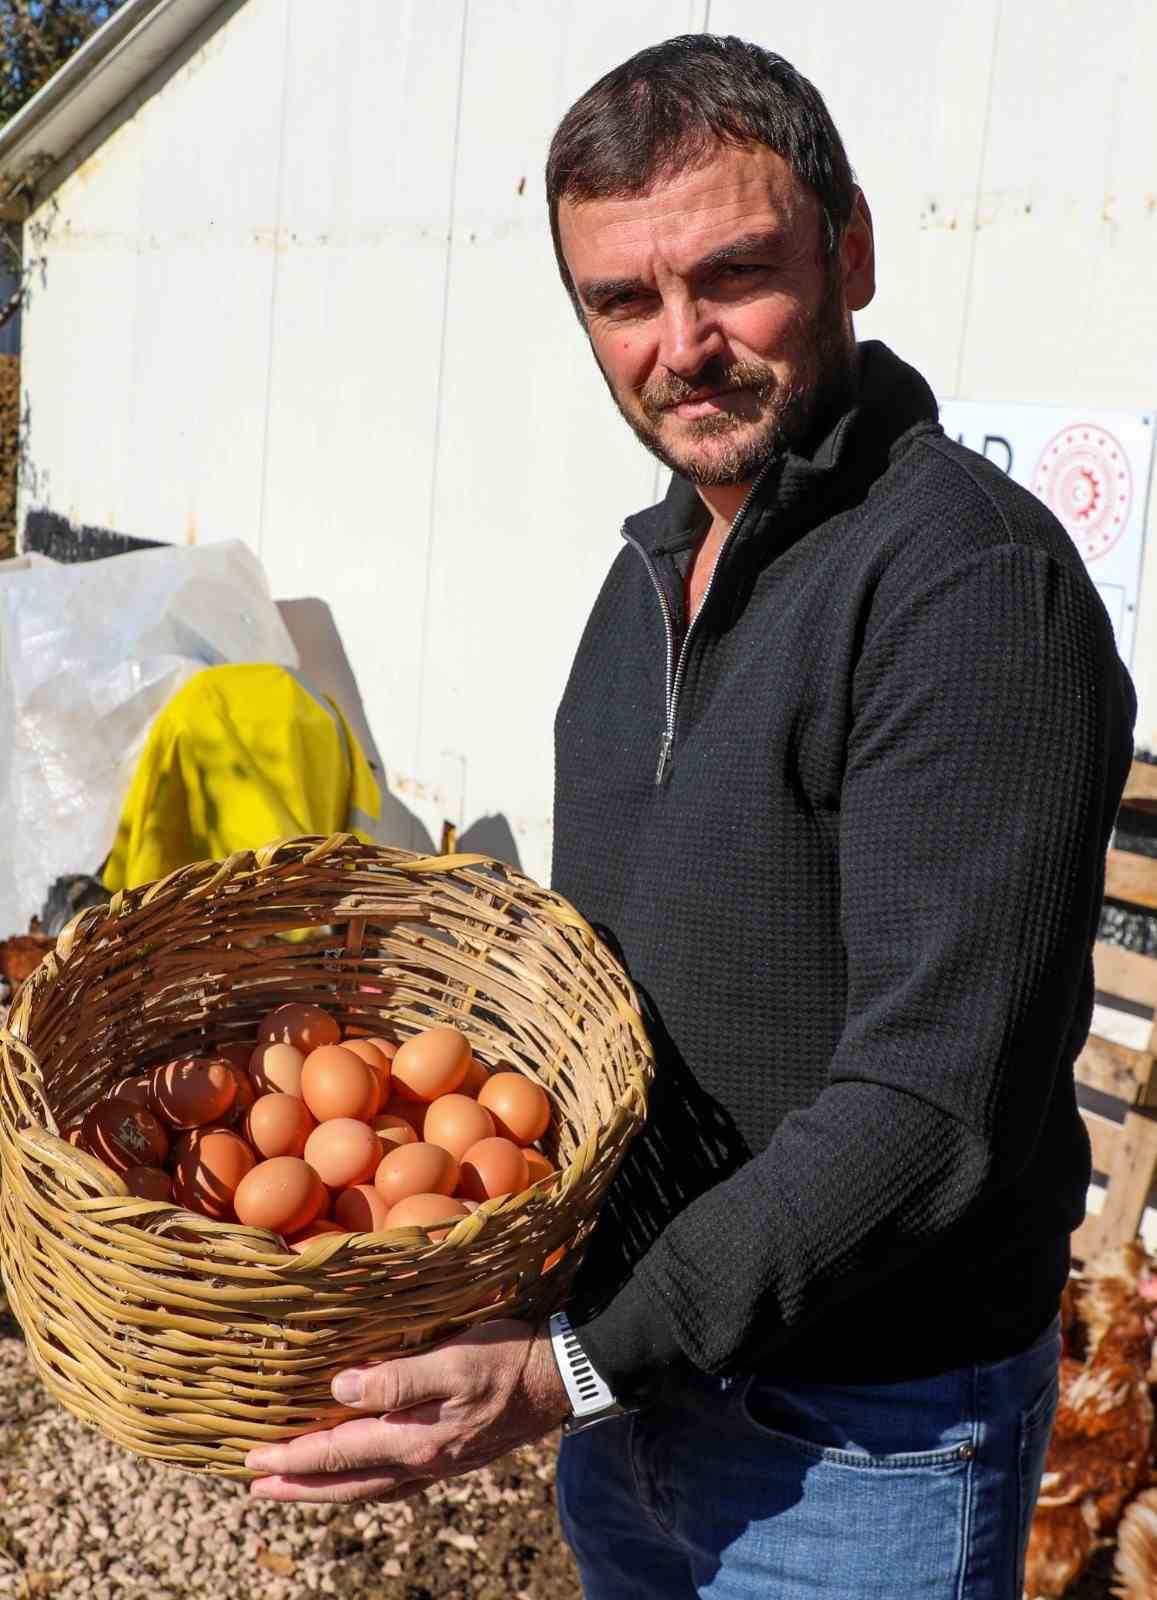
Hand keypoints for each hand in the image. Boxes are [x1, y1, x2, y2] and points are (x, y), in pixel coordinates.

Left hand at [245, 1317, 569, 1502]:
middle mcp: (421, 1461)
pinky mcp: (453, 1454)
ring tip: (295, 1484)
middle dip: (298, 1484)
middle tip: (255, 1484)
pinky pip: (393, 1481)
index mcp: (415, 1440)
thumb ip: (398, 1377)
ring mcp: (438, 1463)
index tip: (250, 1457)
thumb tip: (339, 1389)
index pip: (339, 1453)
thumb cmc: (509, 1356)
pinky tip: (363, 1474)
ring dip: (326, 1488)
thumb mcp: (455, 1358)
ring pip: (368, 1487)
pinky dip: (364, 1482)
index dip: (292, 1457)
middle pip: (347, 1482)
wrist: (563, 1377)